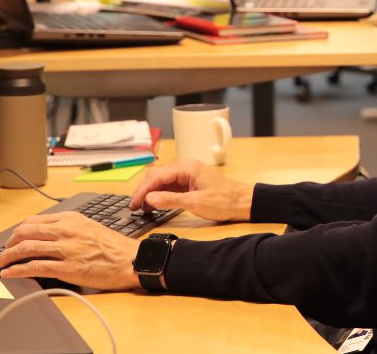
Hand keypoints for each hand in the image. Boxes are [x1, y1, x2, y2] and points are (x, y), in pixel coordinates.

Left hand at [0, 212, 139, 289]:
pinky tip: (9, 274)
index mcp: (73, 219)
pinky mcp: (67, 267)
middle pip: (26, 232)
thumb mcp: (91, 227)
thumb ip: (70, 228)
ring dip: (7, 257)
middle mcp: (67, 230)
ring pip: (26, 248)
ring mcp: (66, 249)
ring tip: (0, 264)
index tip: (13, 238)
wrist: (132, 260)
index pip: (36, 221)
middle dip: (9, 243)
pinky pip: (34, 267)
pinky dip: (17, 271)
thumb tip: (49, 235)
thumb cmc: (115, 246)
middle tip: (3, 252)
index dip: (19, 231)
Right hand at [130, 158, 253, 221]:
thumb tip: (148, 198)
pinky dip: (160, 194)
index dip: (143, 190)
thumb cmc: (223, 201)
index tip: (133, 204)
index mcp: (187, 167)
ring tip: (142, 208)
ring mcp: (187, 174)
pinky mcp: (189, 183)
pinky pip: (169, 186)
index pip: (157, 176)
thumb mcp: (195, 202)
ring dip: (150, 193)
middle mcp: (185, 167)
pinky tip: (154, 205)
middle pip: (157, 176)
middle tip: (134, 207)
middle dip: (144, 190)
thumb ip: (170, 200)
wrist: (242, 202)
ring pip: (161, 181)